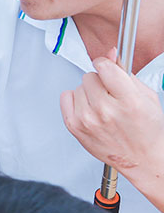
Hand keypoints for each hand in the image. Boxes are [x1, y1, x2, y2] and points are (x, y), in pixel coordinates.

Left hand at [61, 50, 163, 177]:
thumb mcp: (146, 96)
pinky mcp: (74, 127)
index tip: (107, 68)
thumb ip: (126, 72)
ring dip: (89, 92)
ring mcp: (88, 120)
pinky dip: (76, 100)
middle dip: (100, 81)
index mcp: (129, 102)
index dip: (106, 64)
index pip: (105, 67)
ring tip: (103, 106)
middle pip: (89, 76)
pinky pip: (65, 96)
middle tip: (111, 95)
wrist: (142, 158)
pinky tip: (90, 110)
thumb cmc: (147, 130)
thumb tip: (110, 53)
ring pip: (78, 86)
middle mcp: (106, 111)